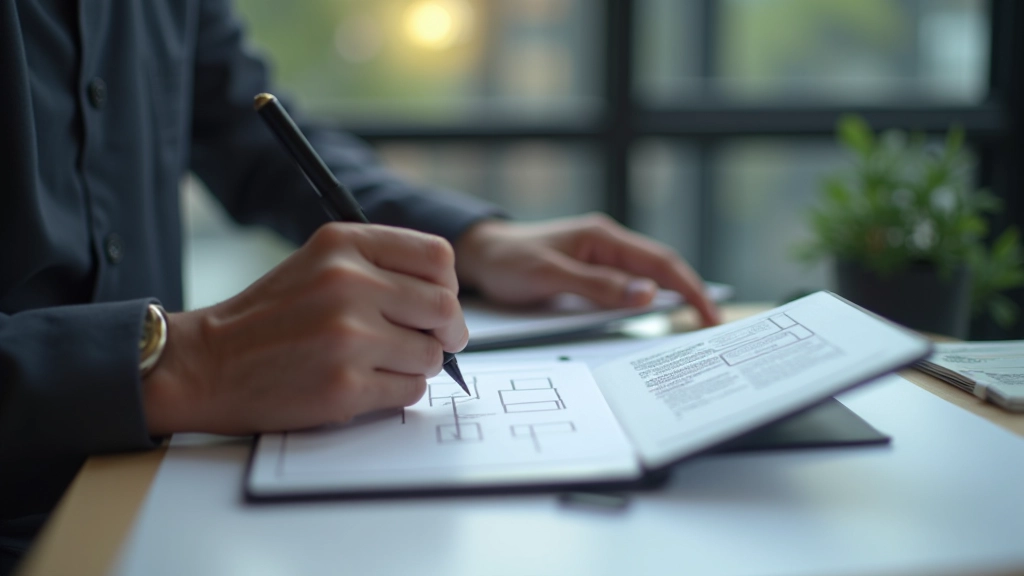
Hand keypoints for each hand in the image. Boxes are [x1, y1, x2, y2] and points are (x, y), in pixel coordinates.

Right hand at [142, 224, 467, 435]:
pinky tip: (363, 383)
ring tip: (377, 362)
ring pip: (431, 355)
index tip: (436, 304)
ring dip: (416, 365)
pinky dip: (396, 392)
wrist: (207, 365)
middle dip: (445, 332)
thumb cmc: (271, 317)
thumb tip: (449, 302)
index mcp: (343, 245)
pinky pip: (410, 391)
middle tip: (429, 342)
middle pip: (444, 308)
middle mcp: (348, 284)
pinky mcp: (345, 386)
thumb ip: (382, 267)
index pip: (438, 257)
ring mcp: (348, 337)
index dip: (447, 286)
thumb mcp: (320, 263)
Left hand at [454, 214, 720, 326]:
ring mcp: (602, 256)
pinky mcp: (593, 271)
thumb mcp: (551, 276)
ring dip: (672, 297)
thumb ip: (598, 287)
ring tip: (694, 324)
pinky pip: (629, 286)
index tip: (709, 314)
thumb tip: (648, 295)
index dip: (690, 288)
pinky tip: (657, 318)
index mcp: (603, 237)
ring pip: (648, 277)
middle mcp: (608, 243)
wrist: (482, 255)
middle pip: (662, 268)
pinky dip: (647, 301)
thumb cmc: (510, 261)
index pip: (660, 262)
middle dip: (690, 294)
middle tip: (712, 326)